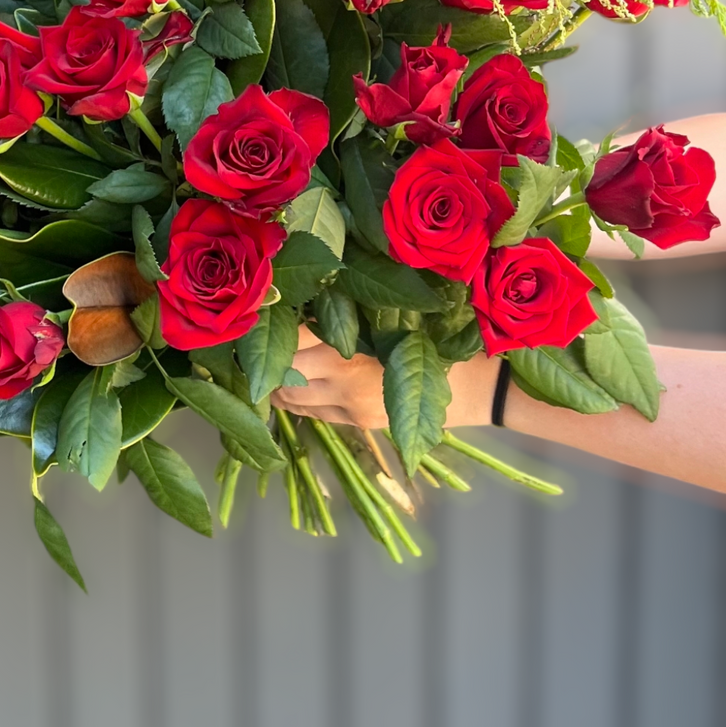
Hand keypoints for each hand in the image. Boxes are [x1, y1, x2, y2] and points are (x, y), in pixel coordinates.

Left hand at [272, 326, 501, 428]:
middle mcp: (343, 377)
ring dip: (277, 384)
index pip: (291, 338)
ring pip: (293, 398)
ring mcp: (349, 405)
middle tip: (252, 346)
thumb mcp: (387, 315)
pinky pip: (314, 414)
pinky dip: (298, 400)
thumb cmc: (433, 335)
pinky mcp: (358, 423)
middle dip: (264, 362)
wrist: (472, 383)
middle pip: (283, 372)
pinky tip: (294, 387)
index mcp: (349, 344)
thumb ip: (344, 313)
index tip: (255, 322)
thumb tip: (298, 303)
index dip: (268, 331)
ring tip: (269, 368)